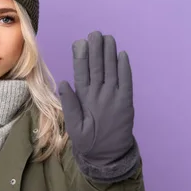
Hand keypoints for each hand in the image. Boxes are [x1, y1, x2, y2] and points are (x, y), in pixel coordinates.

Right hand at [58, 31, 134, 165]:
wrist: (110, 157)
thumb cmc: (89, 141)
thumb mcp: (73, 127)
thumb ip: (69, 105)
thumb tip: (63, 82)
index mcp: (85, 101)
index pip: (82, 74)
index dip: (82, 57)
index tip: (81, 42)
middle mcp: (101, 96)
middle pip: (98, 68)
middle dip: (96, 49)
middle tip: (95, 33)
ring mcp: (115, 98)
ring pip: (112, 71)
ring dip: (110, 53)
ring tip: (108, 38)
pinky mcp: (127, 102)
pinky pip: (127, 82)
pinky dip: (125, 68)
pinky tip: (122, 55)